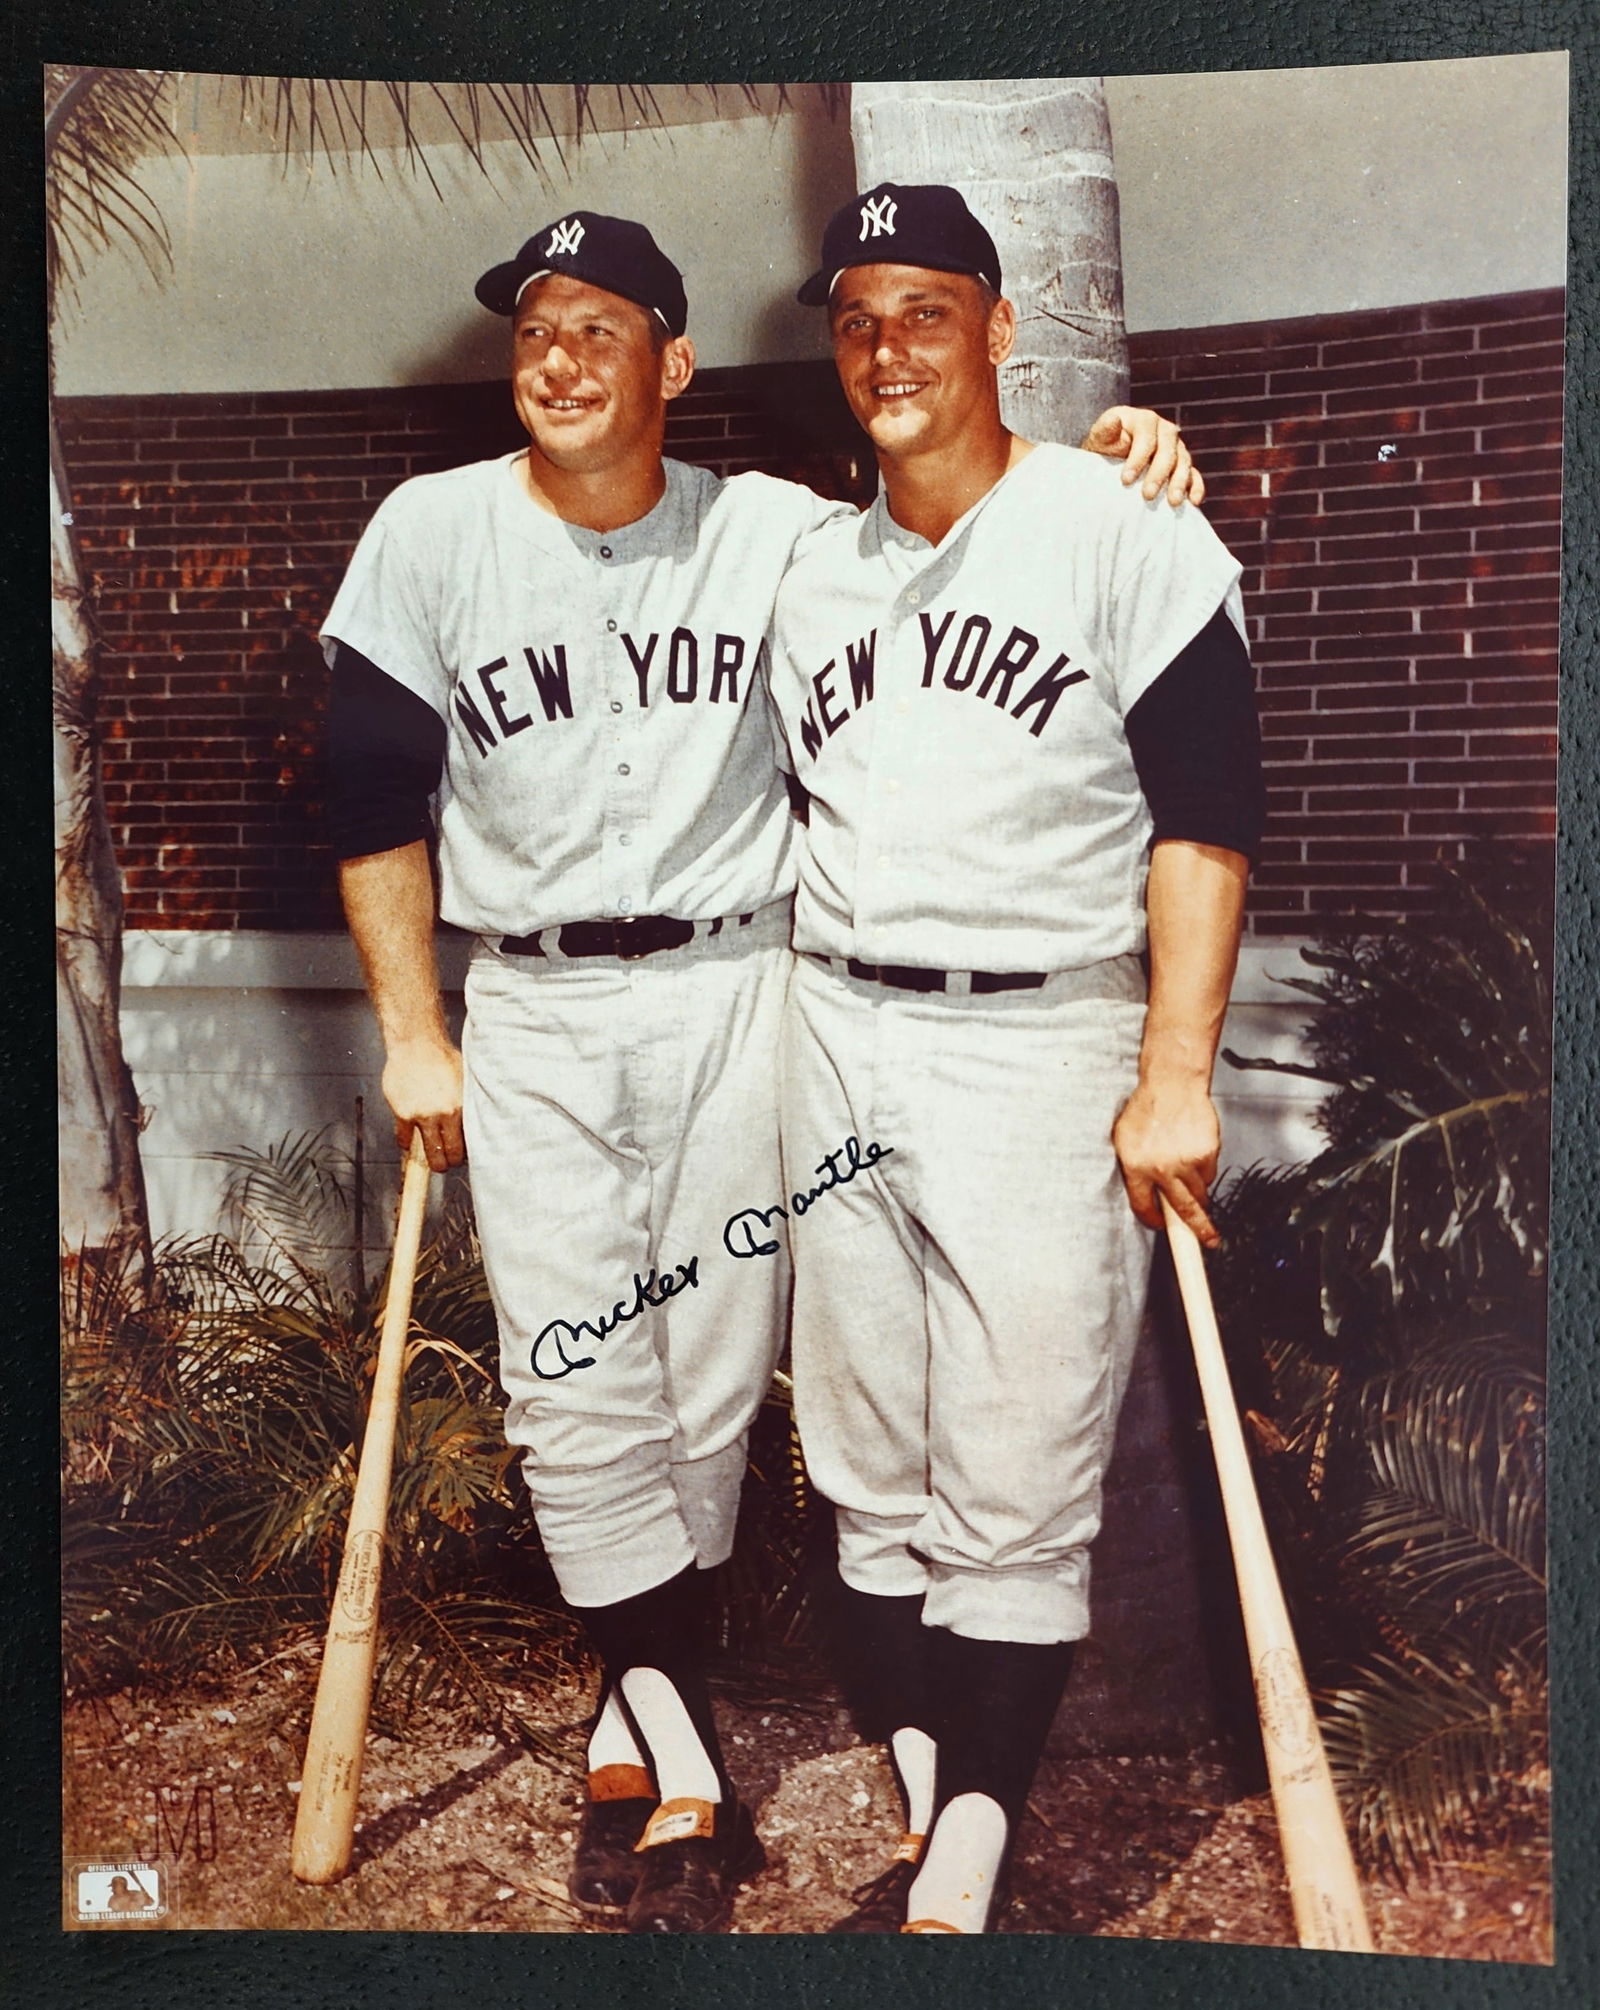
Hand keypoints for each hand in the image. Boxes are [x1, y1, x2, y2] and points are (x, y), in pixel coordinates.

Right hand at [382, 1035, 466, 1170]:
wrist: (416, 1044)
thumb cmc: (442, 1057)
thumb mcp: (464, 1080)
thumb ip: (467, 1104)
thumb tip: (476, 1122)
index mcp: (460, 1107)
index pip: (466, 1144)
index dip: (464, 1154)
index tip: (463, 1156)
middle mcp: (442, 1115)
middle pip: (448, 1154)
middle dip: (449, 1163)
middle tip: (448, 1164)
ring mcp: (421, 1116)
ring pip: (428, 1153)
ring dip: (432, 1161)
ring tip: (435, 1162)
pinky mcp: (402, 1113)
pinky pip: (403, 1139)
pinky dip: (406, 1143)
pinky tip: (410, 1143)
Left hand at [1082, 405, 1204, 507]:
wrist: (1111, 460)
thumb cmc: (1105, 448)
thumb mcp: (1100, 438)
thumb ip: (1105, 430)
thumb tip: (1113, 421)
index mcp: (1145, 420)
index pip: (1146, 438)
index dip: (1138, 458)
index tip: (1125, 480)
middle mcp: (1165, 431)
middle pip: (1168, 450)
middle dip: (1159, 474)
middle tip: (1148, 495)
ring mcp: (1177, 448)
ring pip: (1184, 462)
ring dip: (1179, 482)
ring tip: (1172, 502)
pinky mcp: (1183, 465)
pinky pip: (1194, 474)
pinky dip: (1196, 487)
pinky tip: (1194, 502)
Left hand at [1112, 1075, 1220, 1246]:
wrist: (1172, 1084)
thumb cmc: (1146, 1109)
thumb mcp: (1124, 1141)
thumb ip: (1132, 1170)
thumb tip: (1146, 1197)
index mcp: (1135, 1167)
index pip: (1143, 1206)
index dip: (1153, 1220)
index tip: (1162, 1226)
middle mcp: (1161, 1168)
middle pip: (1183, 1210)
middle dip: (1198, 1230)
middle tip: (1208, 1242)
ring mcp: (1186, 1162)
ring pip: (1199, 1193)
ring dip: (1196, 1192)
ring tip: (1187, 1173)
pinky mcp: (1207, 1154)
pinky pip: (1209, 1174)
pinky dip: (1204, 1170)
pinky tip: (1193, 1152)